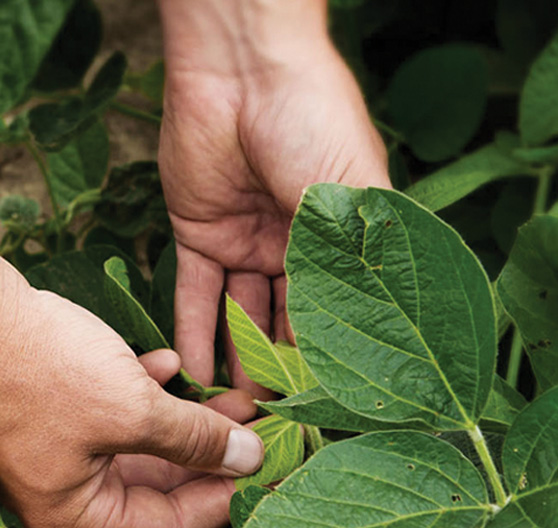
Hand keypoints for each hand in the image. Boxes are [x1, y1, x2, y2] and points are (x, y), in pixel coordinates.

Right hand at [0, 262, 263, 527]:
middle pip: (154, 485)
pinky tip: (169, 359)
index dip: (221, 498)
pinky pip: (110, 409)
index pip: (166, 527)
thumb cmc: (40, 370)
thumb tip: (250, 461)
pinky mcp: (49, 404)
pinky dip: (143, 389)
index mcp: (74, 514)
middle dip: (208, 452)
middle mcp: (61, 490)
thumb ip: (195, 439)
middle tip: (259, 426)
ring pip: (138, 442)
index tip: (265, 468)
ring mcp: (53, 446)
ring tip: (232, 392)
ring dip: (184, 417)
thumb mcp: (133, 408)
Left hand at [157, 4, 389, 394]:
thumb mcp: (352, 200)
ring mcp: (248, 240)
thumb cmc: (315, 121)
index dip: (333, 365)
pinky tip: (195, 378)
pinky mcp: (199, 232)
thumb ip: (351, 271)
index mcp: (347, 241)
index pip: (341, 317)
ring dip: (237, 364)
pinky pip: (197, 294)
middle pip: (288, 325)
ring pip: (242, 317)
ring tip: (234, 415)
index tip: (328, 417)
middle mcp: (299, 247)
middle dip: (280, 376)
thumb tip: (362, 349)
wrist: (245, 68)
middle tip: (274, 430)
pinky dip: (195, 333)